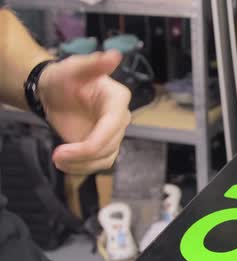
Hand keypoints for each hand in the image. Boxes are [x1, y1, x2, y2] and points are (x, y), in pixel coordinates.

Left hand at [38, 50, 131, 174]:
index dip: (93, 143)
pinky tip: (64, 163)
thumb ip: (93, 63)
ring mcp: (113, 134)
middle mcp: (120, 118)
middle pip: (109, 146)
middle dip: (82, 156)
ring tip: (58, 160)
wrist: (55, 92)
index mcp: (118, 99)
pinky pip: (99, 163)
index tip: (65, 151)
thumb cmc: (65, 77)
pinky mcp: (104, 145)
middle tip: (56, 156)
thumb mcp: (74, 68)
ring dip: (82, 165)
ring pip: (106, 159)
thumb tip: (115, 55)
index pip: (113, 126)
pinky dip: (82, 168)